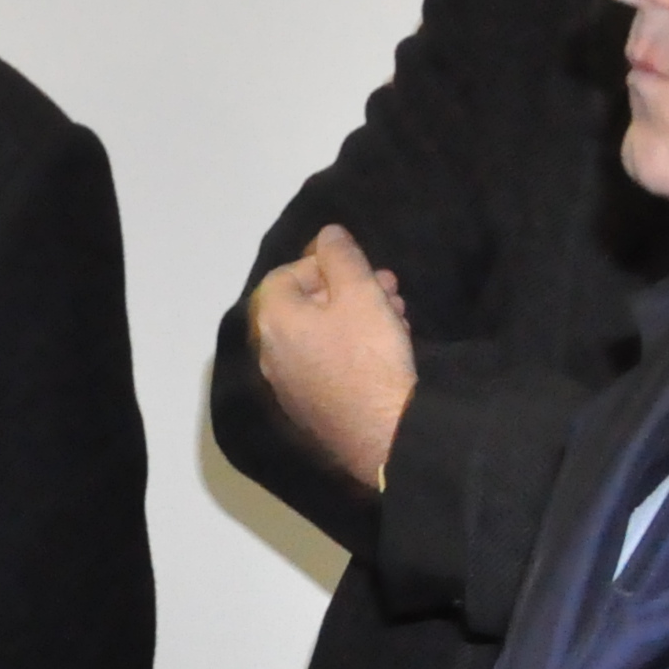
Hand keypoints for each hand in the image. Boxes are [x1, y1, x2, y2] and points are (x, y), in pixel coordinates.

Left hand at [247, 224, 416, 493]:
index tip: (359, 267)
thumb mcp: (360, 294)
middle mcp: (270, 353)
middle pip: (305, 305)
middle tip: (389, 286)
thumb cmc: (370, 356)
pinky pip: (327, 362)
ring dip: (357, 314)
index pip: (283, 276)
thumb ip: (341, 257)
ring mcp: (287, 383)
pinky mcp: (310, 406)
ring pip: (321, 333)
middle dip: (348, 288)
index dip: (321, 263)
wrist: (383, 434)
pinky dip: (353, 345)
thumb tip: (327, 234)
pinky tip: (390, 345)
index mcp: (273, 321)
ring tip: (398, 314)